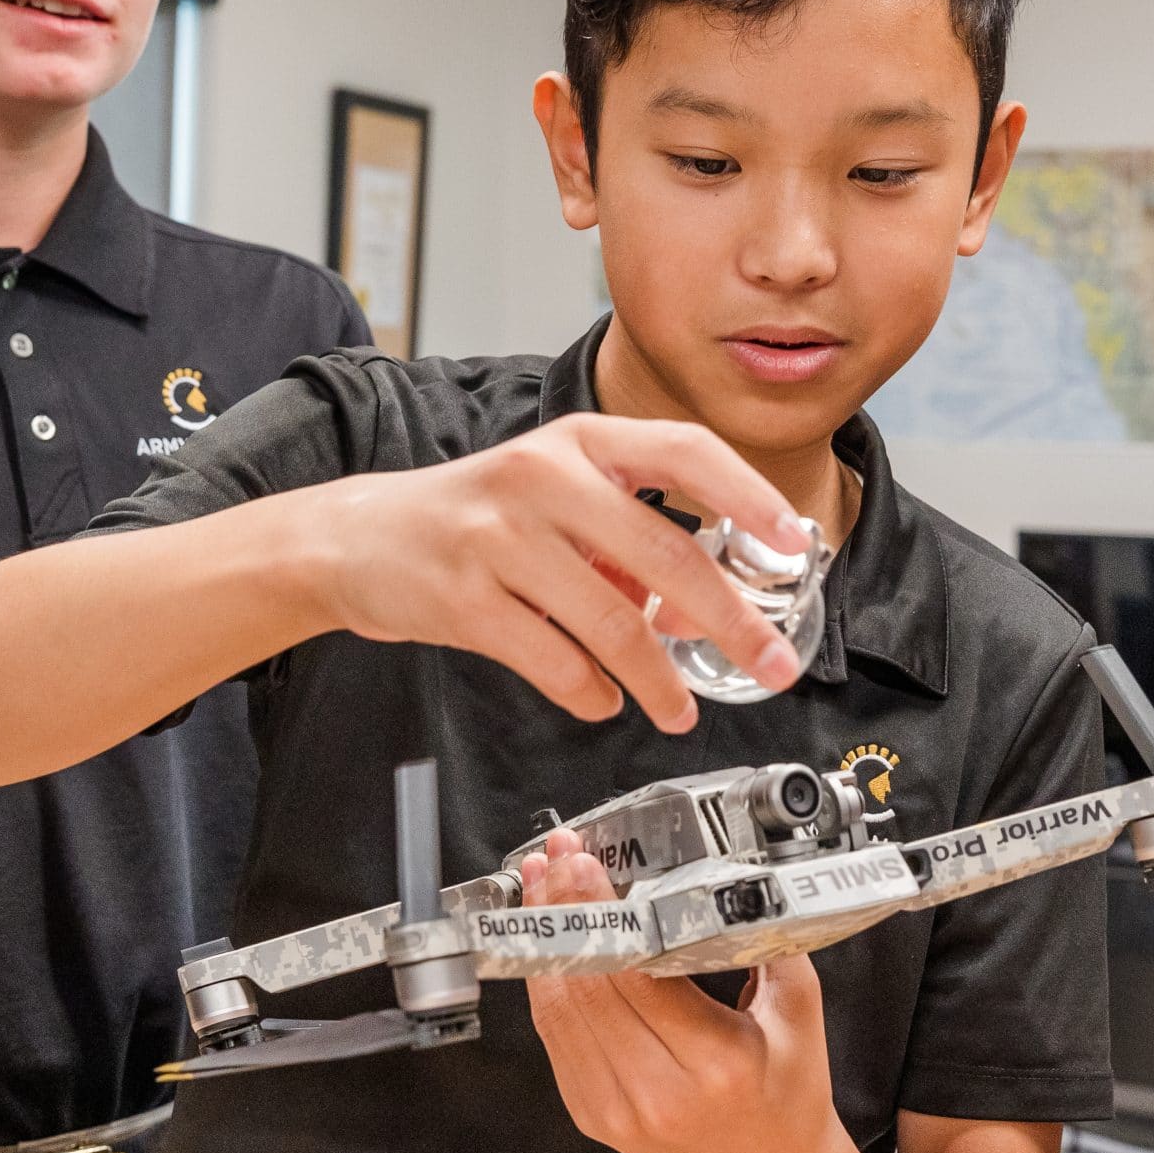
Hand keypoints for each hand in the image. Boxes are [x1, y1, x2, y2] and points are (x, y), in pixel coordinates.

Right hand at [303, 412, 805, 732]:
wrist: (357, 538)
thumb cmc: (476, 518)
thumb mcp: (554, 496)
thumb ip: (627, 539)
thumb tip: (703, 609)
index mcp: (580, 441)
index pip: (685, 451)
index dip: (749, 495)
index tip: (796, 543)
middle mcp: (542, 477)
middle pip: (666, 553)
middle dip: (733, 620)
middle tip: (774, 665)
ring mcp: (498, 536)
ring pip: (614, 621)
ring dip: (660, 681)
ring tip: (678, 711)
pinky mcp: (463, 597)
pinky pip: (553, 660)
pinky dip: (591, 692)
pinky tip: (603, 701)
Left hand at [519, 832, 851, 1152]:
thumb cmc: (792, 1094)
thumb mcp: (800, 1010)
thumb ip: (765, 940)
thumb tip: (725, 876)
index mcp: (716, 1062)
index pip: (636, 972)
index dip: (601, 912)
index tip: (586, 864)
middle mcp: (660, 1092)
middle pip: (588, 985)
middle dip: (564, 911)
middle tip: (557, 859)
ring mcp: (619, 1111)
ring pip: (560, 1012)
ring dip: (543, 941)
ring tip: (540, 888)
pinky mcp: (595, 1118)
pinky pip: (557, 1040)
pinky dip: (546, 986)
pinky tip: (546, 945)